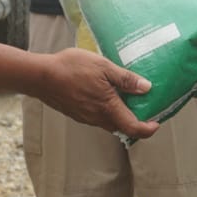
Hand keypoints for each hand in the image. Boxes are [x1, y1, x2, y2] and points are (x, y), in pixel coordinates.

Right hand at [33, 48, 159, 141]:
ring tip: (124, 96)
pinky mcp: (76, 113)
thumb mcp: (103, 66)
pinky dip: (106, 110)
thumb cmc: (71, 68)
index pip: (133, 128)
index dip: (148, 129)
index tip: (156, 123)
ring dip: (119, 114)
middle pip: (122, 126)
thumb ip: (125, 79)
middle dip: (135, 120)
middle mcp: (97, 117)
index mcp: (107, 107)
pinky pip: (96, 117)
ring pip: (108, 122)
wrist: (40, 76)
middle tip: (143, 105)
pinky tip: (104, 94)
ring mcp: (85, 117)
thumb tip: (146, 88)